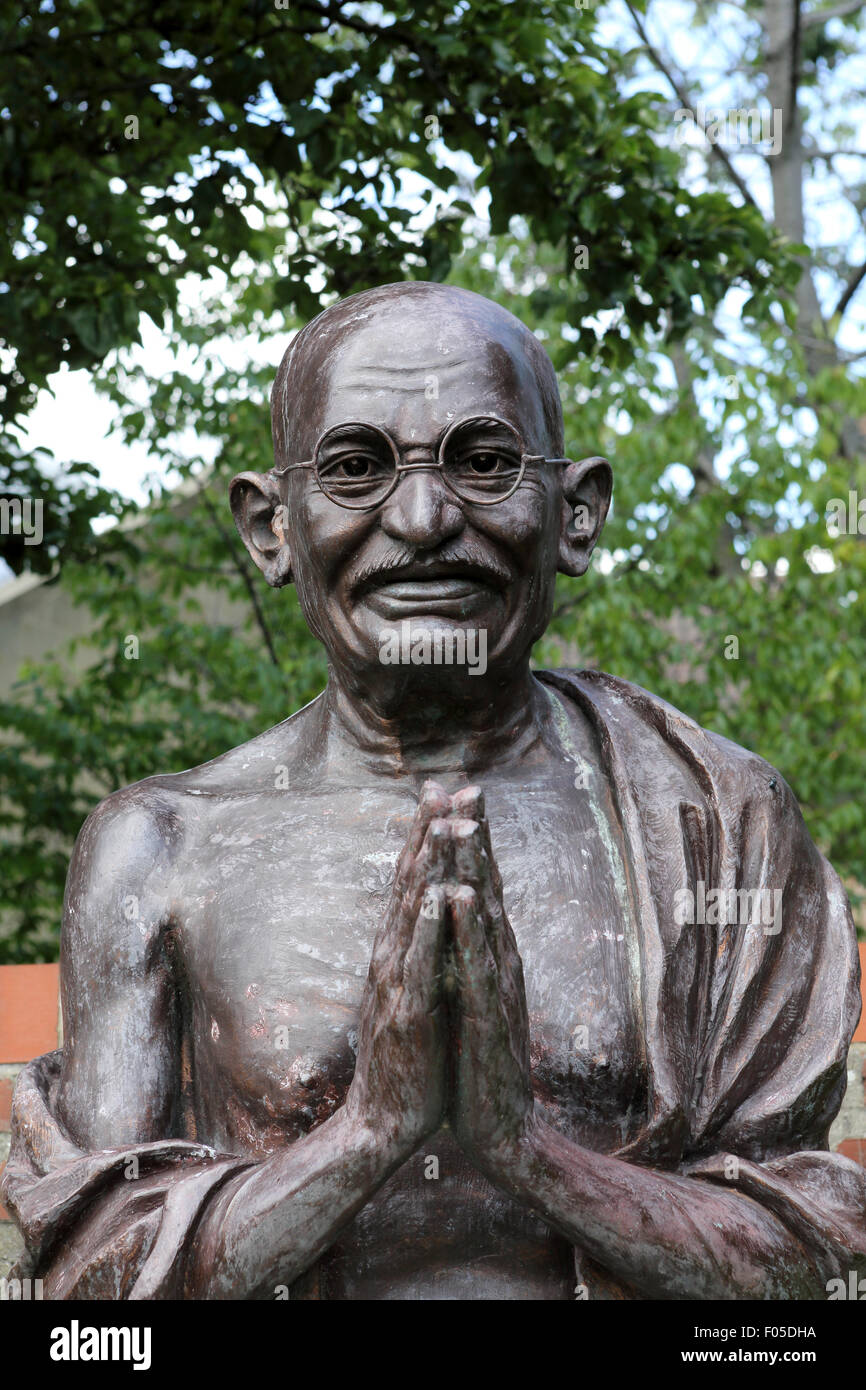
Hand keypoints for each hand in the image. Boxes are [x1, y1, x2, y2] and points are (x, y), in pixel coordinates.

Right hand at [343, 781, 451, 1158]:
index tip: (445, 790)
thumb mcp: (411, 992)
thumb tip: (426, 910)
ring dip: (429, 864)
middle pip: (409, 882)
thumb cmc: (406, 1058)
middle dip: (428, 832)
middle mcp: (391, 956)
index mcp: (397, 950)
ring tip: (444, 821)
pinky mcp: (409, 1012)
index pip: (412, 880)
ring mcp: (397, 982)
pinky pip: (422, 961)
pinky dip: (430, 924)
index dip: (427, 834)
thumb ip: (415, 951)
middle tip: (443, 785)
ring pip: (413, 912)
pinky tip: (441, 894)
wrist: (384, 1123)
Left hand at [446, 788, 536, 1179]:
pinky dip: (468, 928)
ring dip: (474, 868)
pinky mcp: (489, 1016)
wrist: (499, 1128)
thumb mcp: (469, 995)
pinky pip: (476, 964)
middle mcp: (499, 960)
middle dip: (474, 836)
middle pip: (487, 886)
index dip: (464, 839)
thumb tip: (453, 911)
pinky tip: (460, 898)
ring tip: (463, 824)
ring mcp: (497, 986)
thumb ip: (466, 954)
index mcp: (489, 954)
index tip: (449, 793)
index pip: (476, 885)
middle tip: (466, 786)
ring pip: (485, 916)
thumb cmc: (478, 1061)